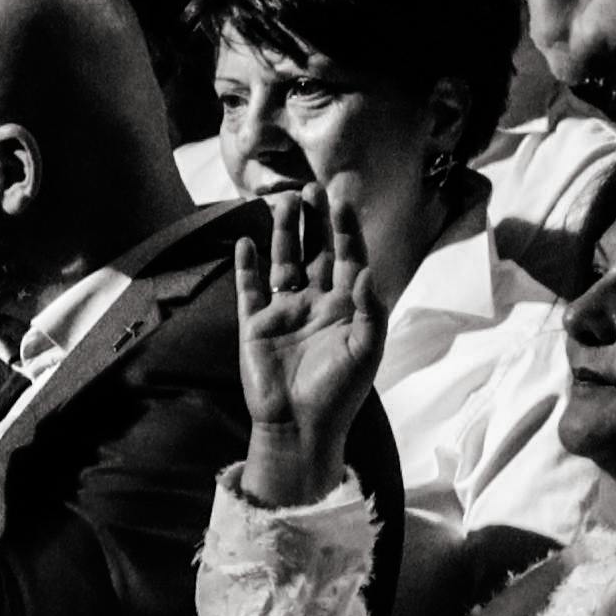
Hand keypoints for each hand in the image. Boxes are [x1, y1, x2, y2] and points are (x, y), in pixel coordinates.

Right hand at [230, 189, 386, 501]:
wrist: (299, 427)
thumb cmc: (339, 393)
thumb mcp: (366, 351)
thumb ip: (370, 310)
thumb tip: (367, 270)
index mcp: (346, 308)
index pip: (348, 258)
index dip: (345, 229)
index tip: (343, 199)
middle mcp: (314, 303)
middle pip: (314, 252)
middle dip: (313, 221)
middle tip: (311, 188)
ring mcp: (283, 313)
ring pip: (283, 262)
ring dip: (282, 234)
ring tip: (281, 202)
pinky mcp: (255, 326)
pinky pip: (249, 289)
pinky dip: (246, 266)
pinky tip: (246, 242)